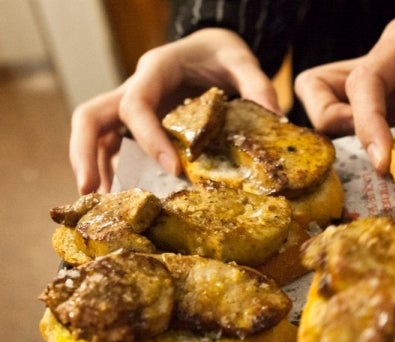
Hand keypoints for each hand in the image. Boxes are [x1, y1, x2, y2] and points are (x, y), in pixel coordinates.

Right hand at [69, 28, 279, 193]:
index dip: (149, 137)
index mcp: (156, 71)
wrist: (210, 49)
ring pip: (94, 133)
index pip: (138, 104)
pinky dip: (112, 170)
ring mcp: (131, 107)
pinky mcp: (137, 124)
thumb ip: (256, 86)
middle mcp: (135, 88)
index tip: (173, 170)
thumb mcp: (240, 61)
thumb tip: (275, 120)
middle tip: (91, 193)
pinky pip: (111, 145)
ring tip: (102, 207)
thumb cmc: (221, 54)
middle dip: (86, 154)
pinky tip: (120, 198)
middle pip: (90, 116)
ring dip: (94, 168)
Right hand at [295, 16, 394, 172]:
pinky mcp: (380, 105)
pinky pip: (346, 121)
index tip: (382, 163)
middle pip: (319, 86)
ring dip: (337, 135)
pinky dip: (357, 144)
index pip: (365, 80)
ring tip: (379, 159)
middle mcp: (382, 60)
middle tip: (374, 154)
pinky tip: (389, 163)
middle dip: (334, 125)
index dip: (365, 122)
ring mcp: (377, 82)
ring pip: (322, 101)